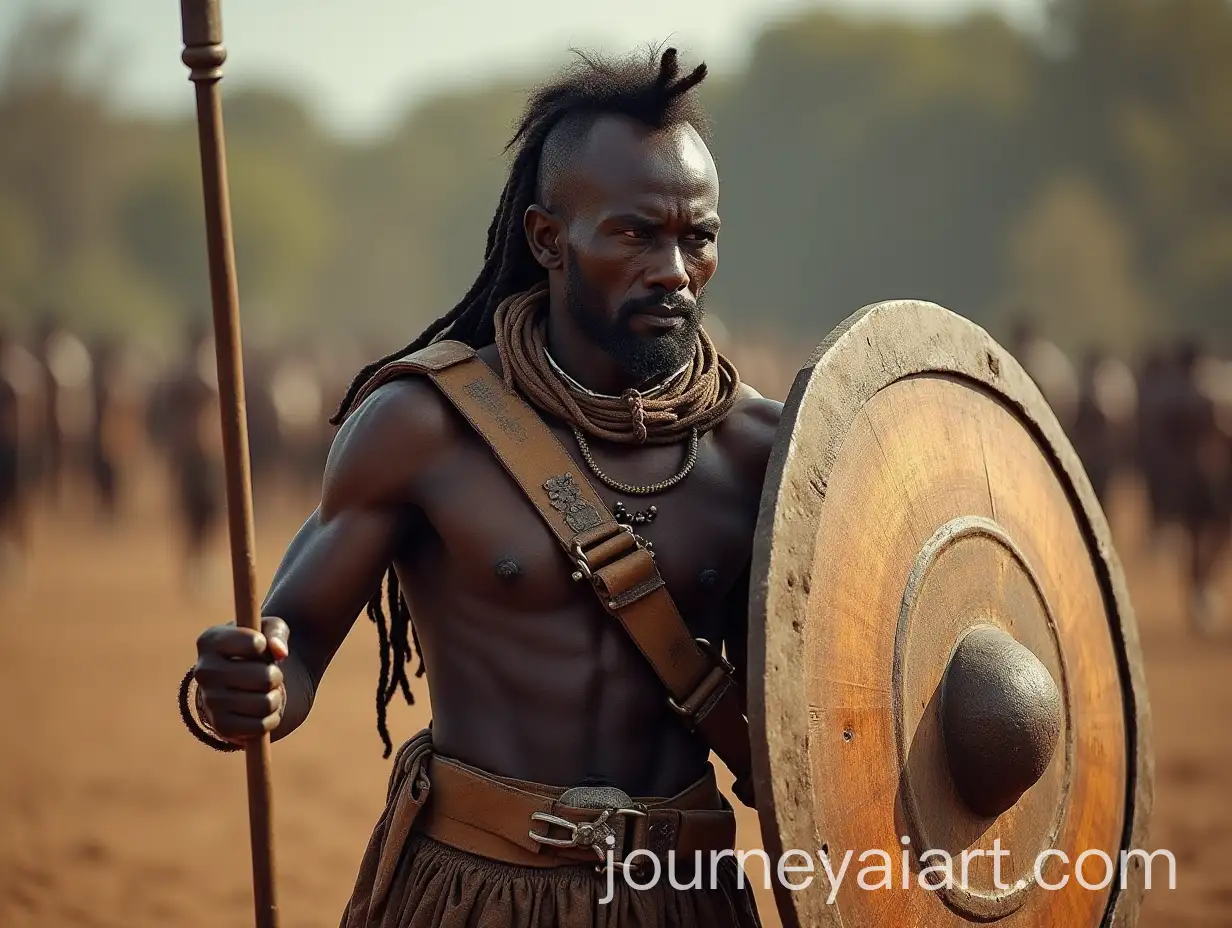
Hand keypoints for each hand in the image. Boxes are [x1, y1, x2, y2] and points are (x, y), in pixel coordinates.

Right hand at [192, 617, 289, 742]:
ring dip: (275, 697)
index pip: (255, 642)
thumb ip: (276, 632)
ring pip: (266, 703)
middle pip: (265, 677)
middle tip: (268, 673)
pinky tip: (262, 709)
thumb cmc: (254, 648)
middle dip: (275, 675)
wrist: (235, 682)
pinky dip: (271, 718)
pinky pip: (262, 725)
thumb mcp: (266, 629)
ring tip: (266, 691)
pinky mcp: (221, 726)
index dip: (265, 645)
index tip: (259, 647)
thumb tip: (280, 652)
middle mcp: (204, 671)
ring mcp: (210, 700)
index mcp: (210, 641)